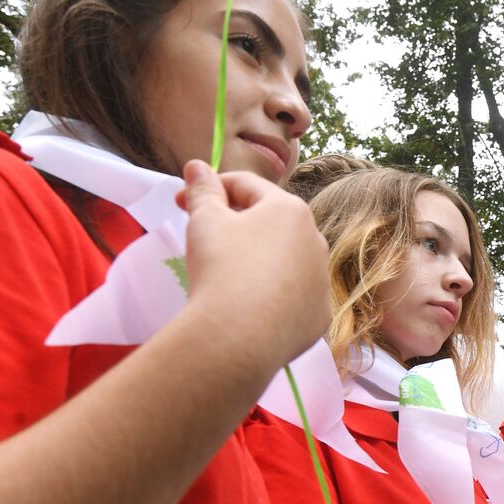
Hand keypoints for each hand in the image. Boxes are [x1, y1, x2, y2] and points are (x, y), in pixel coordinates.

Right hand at [178, 160, 329, 370]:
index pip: (247, 186)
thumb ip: (202, 190)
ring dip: (259, 259)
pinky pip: (292, 297)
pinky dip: (273, 295)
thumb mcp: (204, 220)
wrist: (239, 337)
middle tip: (203, 236)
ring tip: (226, 274)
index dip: (210, 189)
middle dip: (237, 223)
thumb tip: (198, 166)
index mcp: (290, 210)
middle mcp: (316, 241)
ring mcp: (321, 280)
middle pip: (270, 222)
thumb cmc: (221, 266)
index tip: (182, 202)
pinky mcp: (318, 315)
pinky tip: (249, 306)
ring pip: (285, 260)